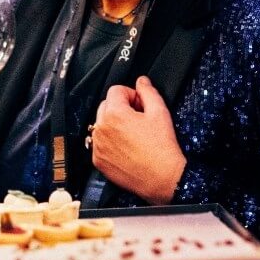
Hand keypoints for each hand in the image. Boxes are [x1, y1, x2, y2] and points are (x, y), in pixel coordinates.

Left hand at [92, 76, 185, 204]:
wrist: (161, 177)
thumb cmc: (161, 148)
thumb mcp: (160, 112)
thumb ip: (148, 92)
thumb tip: (142, 81)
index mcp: (115, 114)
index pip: (116, 90)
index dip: (131, 94)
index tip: (140, 105)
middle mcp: (101, 128)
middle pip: (106, 105)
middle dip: (121, 107)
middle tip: (138, 119)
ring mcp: (98, 145)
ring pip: (102, 124)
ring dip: (114, 124)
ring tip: (133, 134)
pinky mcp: (98, 160)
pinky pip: (100, 142)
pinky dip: (110, 141)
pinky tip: (127, 147)